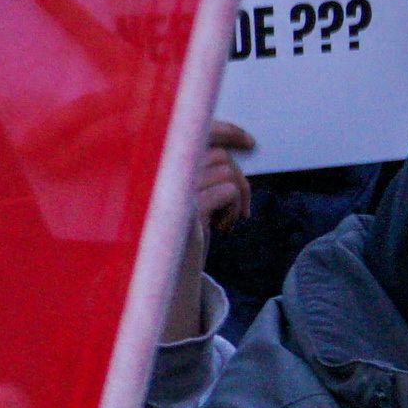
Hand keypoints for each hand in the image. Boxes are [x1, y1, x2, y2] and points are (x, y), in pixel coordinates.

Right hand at [171, 117, 255, 311]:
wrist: (166, 276)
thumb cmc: (180, 235)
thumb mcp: (188, 196)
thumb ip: (200, 169)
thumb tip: (237, 144)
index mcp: (158, 165)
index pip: (196, 131)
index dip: (226, 131)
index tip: (249, 142)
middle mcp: (160, 171)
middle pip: (219, 155)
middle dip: (239, 180)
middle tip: (241, 207)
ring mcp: (172, 188)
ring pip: (227, 172)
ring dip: (237, 198)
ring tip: (224, 221)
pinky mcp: (187, 207)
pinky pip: (229, 190)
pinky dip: (234, 209)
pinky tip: (221, 228)